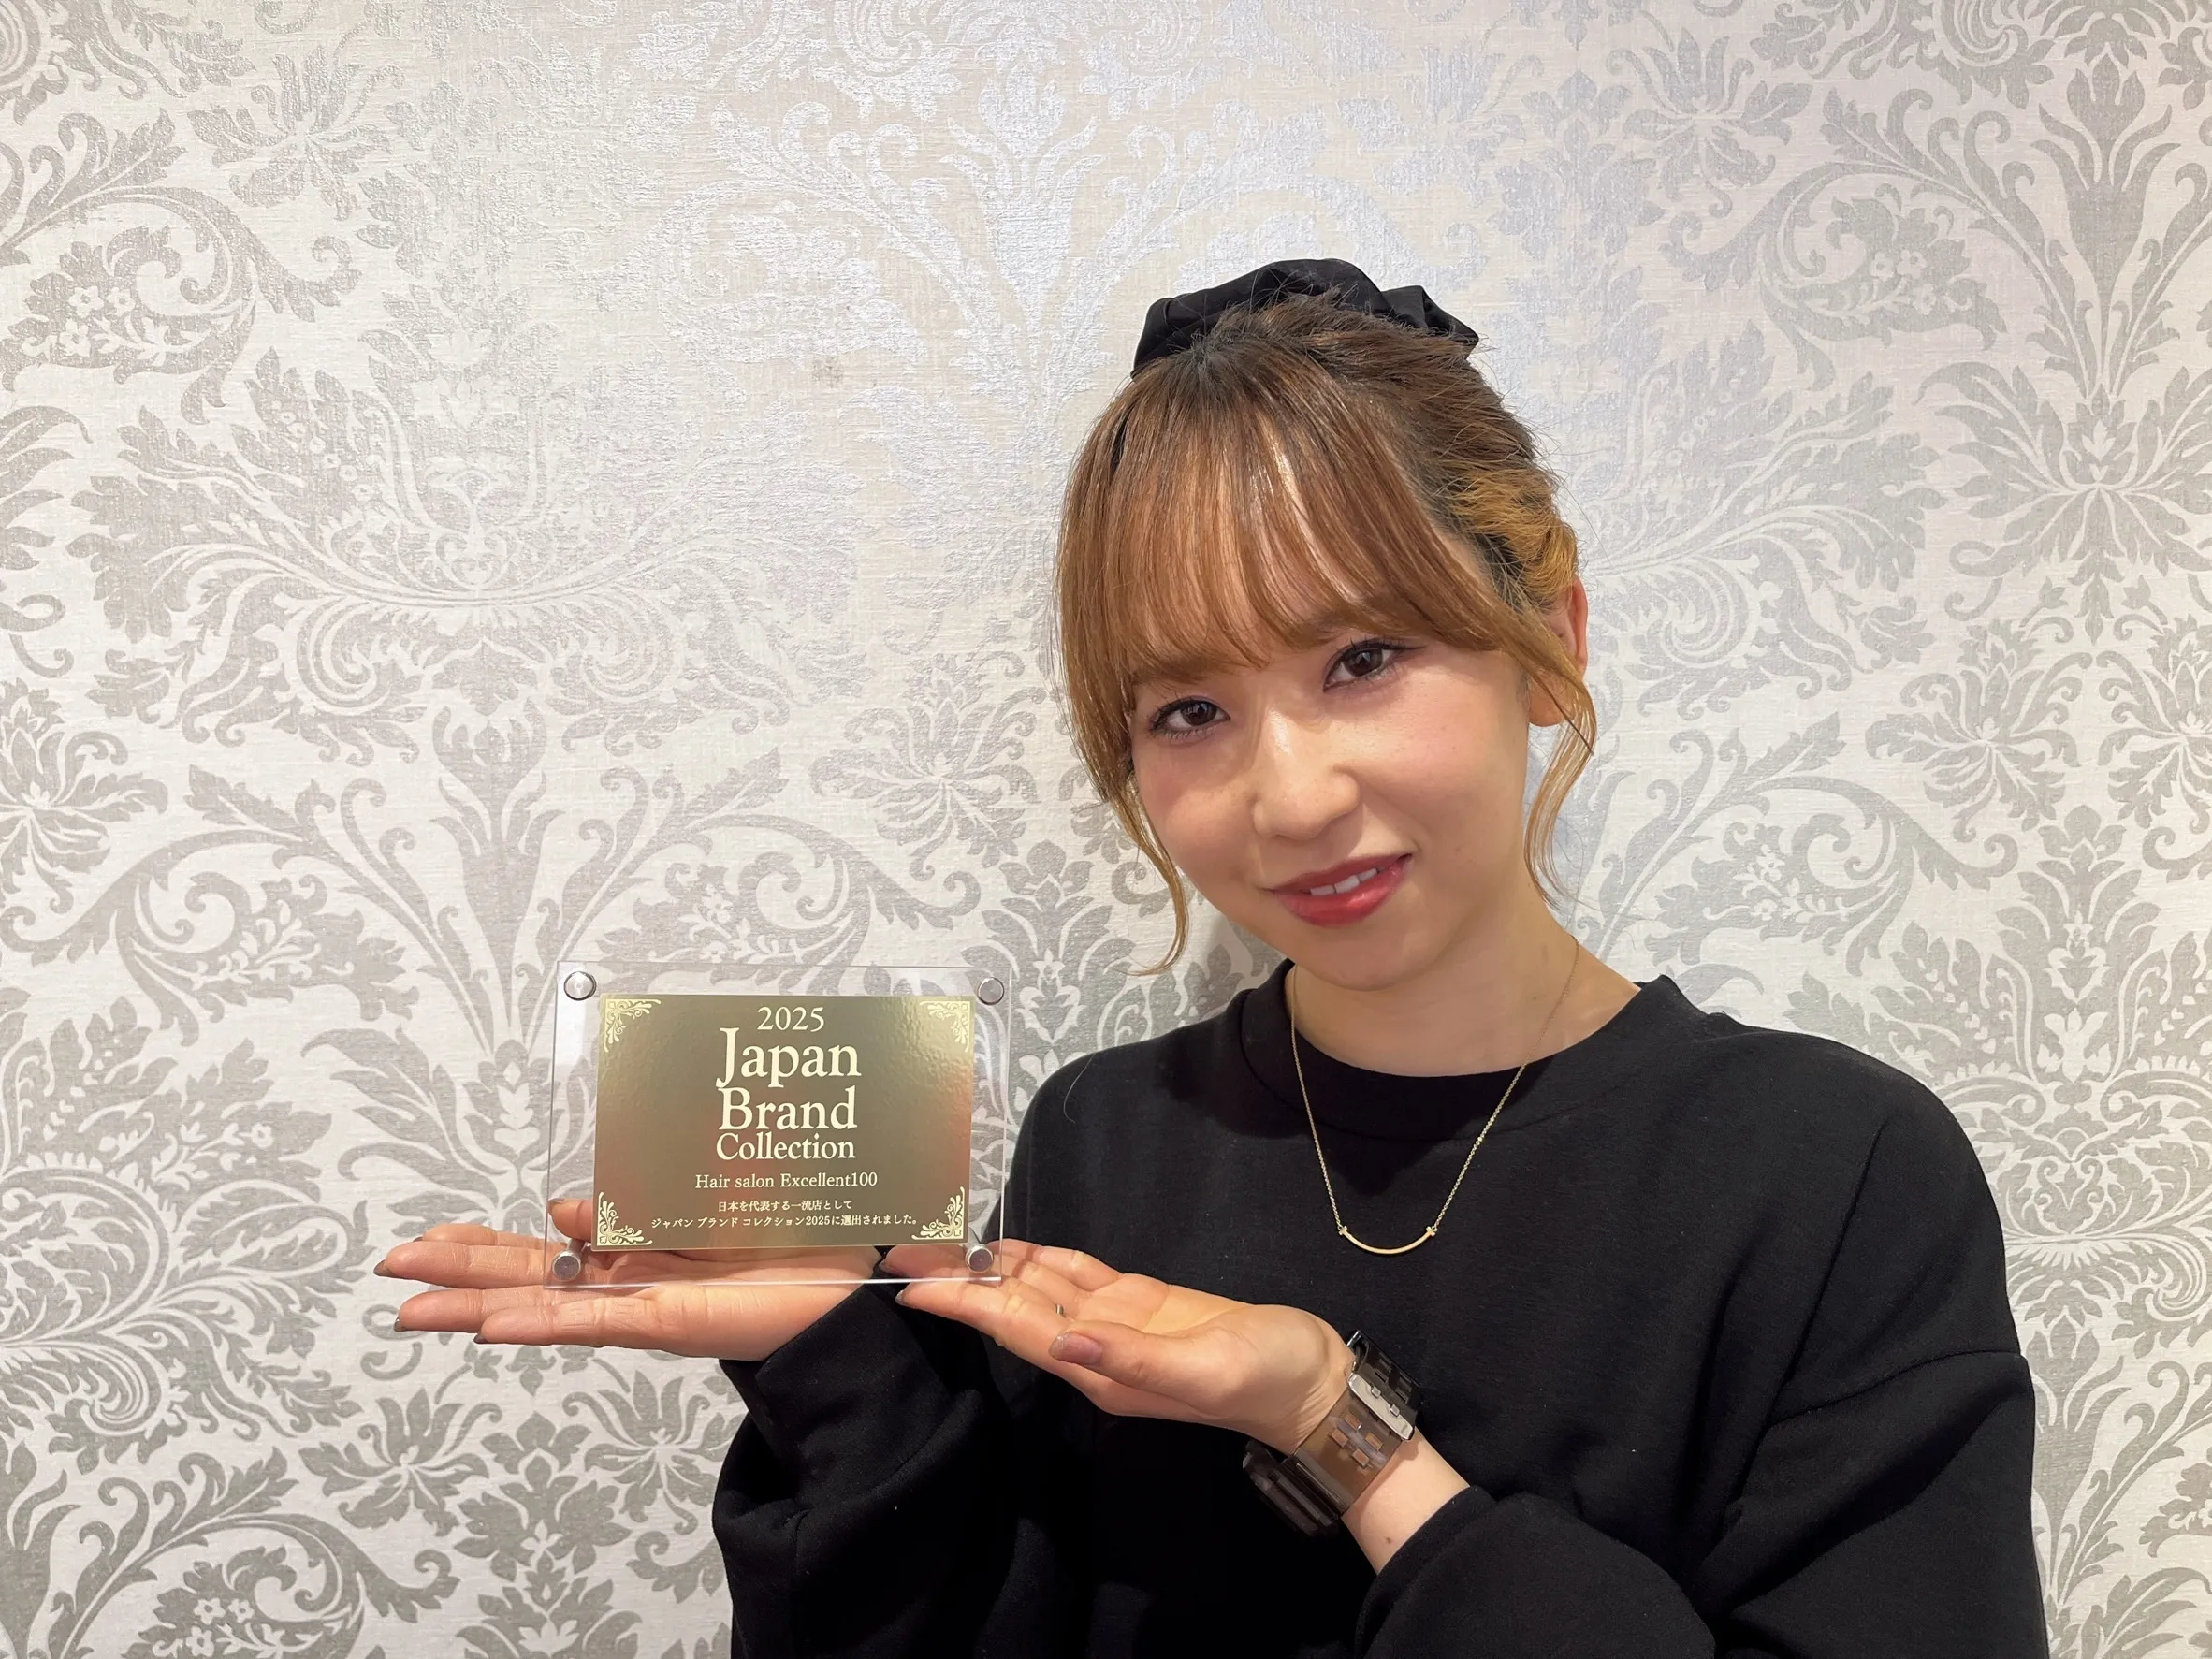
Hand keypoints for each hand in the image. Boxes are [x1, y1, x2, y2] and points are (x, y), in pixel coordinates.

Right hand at [378, 1196, 885, 1360]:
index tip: (435, 1239)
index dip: (485, 1244)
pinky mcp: (670, 1322)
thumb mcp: (701, 1183)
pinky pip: (597, 1323)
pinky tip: (494, 1325)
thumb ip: (634, 1190)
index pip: (540, 1247)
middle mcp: (626, 1279)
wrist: (852, 1274)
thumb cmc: (789, 1227)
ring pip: (543, 1308)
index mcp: (630, 1247)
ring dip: (476, 1307)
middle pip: (525, 1278)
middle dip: (455, 1274)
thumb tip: (564, 1207)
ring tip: (411, 1312)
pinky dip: (545, 1323)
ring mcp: (641, 1304)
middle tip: (390, 1271)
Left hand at [888, 1239, 1351, 1452]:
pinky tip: (1014, 1248)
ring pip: (1039, 1289)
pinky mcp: (1143, 1305)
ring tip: (940, 1241)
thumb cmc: (1263, 1378)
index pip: (1015, 1328)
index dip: (963, 1304)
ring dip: (991, 1267)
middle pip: (1013, 1307)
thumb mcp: (1204, 1370)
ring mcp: (1117, 1326)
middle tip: (901, 1250)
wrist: (1312, 1381)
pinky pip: (1078, 1279)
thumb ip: (1133, 1361)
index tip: (911, 1284)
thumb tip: (1063, 1342)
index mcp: (1100, 1369)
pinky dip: (1042, 1260)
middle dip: (960, 1280)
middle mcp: (1095, 1348)